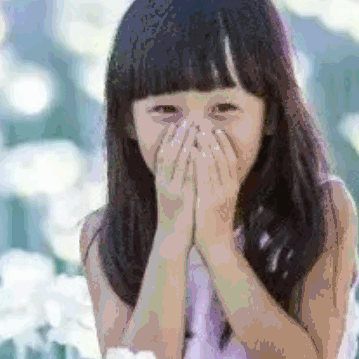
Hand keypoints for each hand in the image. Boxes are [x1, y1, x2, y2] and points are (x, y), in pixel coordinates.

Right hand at [152, 118, 201, 240]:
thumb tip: (183, 164)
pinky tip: (198, 151)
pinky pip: (186, 176)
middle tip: (187, 119)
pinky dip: (191, 162)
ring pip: (177, 162)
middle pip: (169, 153)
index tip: (177, 123)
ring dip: (185, 144)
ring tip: (193, 129)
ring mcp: (171, 190)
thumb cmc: (174, 218)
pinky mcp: (181, 198)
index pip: (163, 154)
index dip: (169, 138)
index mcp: (160, 181)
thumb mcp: (171, 195)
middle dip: (179, 136)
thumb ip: (175, 179)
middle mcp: (163, 183)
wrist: (171, 239)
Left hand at [195, 125, 254, 252]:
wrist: (217, 246)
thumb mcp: (222, 202)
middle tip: (206, 124)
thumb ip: (220, 187)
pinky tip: (194, 152)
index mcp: (232, 187)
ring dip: (206, 146)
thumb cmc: (216, 224)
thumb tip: (215, 172)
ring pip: (214, 165)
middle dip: (214, 140)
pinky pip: (203, 178)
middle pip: (223, 158)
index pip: (230, 159)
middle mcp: (228, 188)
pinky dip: (199, 163)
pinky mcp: (208, 202)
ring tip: (199, 131)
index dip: (224, 143)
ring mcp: (219, 194)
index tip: (217, 129)